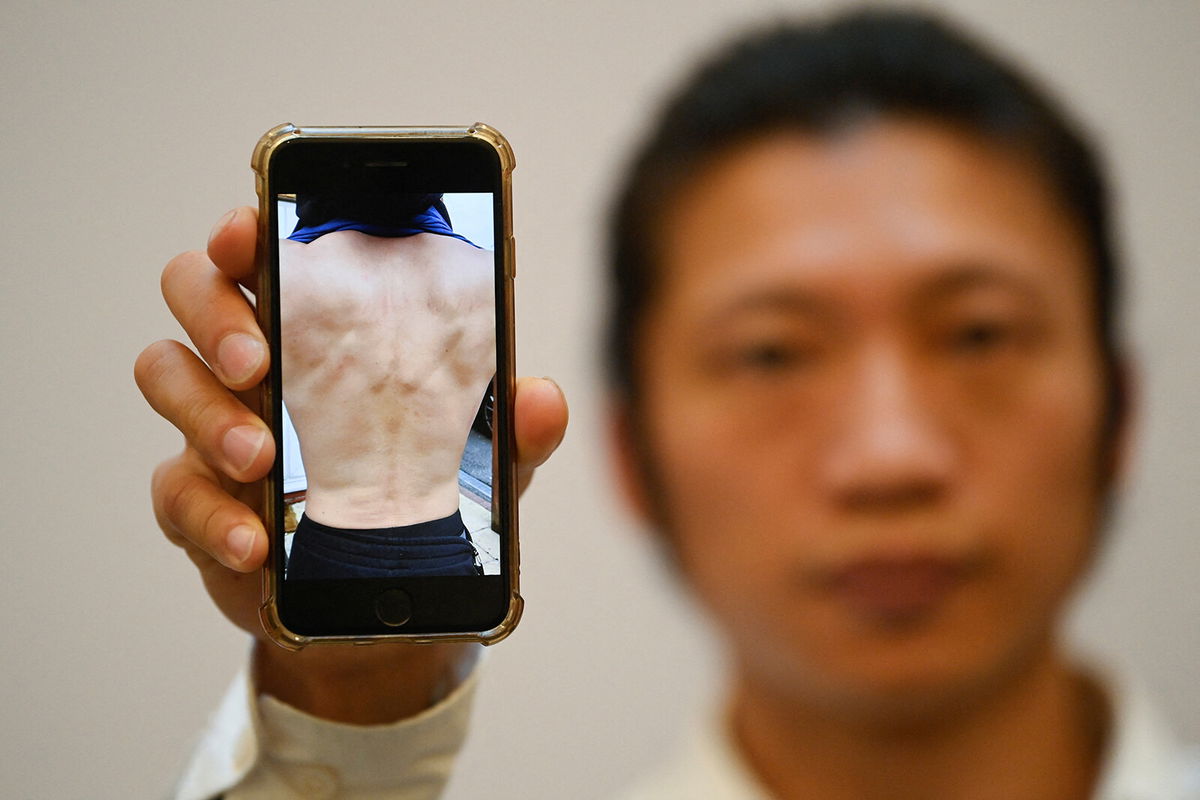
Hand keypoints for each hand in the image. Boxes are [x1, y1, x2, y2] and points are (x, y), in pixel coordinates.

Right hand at [134, 207, 567, 721]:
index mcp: (320, 331)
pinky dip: (212, 515)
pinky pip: (174, 490)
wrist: (386, 601)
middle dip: (215, 315)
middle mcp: (257, 364)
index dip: (247, 233)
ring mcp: (217, 428)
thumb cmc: (426, 500)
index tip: (250, 234)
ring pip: (166, 378)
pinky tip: (255, 541)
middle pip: (192, 291)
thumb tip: (543, 397)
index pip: (267, 253)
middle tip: (259, 360)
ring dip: (208, 415)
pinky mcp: (200, 501)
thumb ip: (511, 430)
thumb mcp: (484, 465)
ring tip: (261, 460)